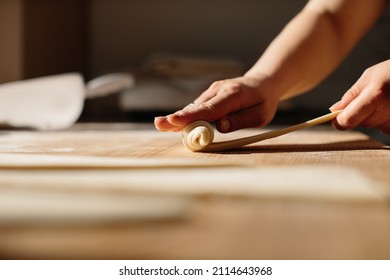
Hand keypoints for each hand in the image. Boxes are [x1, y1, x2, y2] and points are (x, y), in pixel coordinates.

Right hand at [154, 75, 279, 132]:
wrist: (263, 82)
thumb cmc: (263, 101)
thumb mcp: (261, 115)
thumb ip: (241, 120)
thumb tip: (220, 126)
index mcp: (234, 94)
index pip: (210, 109)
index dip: (192, 116)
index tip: (175, 120)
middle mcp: (219, 90)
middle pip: (196, 108)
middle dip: (177, 117)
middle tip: (159, 124)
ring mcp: (212, 92)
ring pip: (194, 108)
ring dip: (179, 119)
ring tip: (161, 125)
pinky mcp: (209, 96)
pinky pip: (197, 109)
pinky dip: (186, 117)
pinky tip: (173, 124)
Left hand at [330, 60, 389, 133]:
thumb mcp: (370, 76)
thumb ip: (351, 95)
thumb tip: (334, 110)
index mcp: (376, 96)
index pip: (348, 120)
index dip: (339, 121)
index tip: (337, 118)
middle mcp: (388, 111)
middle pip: (361, 123)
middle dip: (360, 113)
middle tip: (374, 97)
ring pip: (374, 126)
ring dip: (375, 116)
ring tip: (387, 100)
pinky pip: (387, 128)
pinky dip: (386, 119)